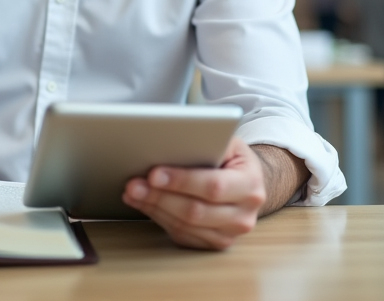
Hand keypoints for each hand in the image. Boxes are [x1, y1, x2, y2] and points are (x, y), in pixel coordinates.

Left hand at [122, 137, 267, 250]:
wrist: (248, 183)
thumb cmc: (233, 159)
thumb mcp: (229, 142)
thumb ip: (207, 141)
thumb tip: (171, 140)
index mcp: (250, 185)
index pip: (213, 186)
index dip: (181, 181)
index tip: (154, 174)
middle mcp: (244, 214)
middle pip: (195, 211)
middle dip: (160, 196)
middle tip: (134, 184)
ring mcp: (230, 234)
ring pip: (186, 226)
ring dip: (154, 208)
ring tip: (133, 193)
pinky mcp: (215, 243)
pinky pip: (183, 235)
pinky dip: (160, 219)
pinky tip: (145, 204)